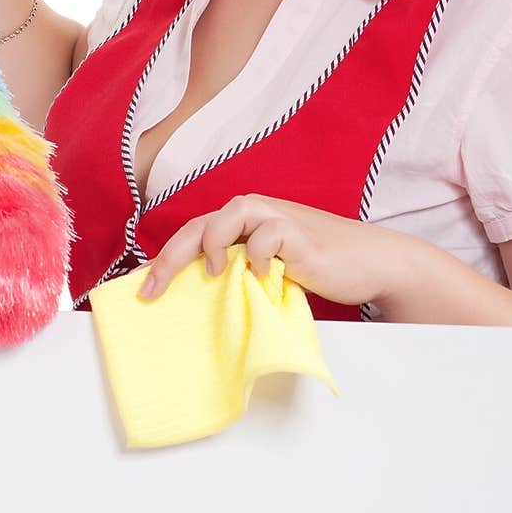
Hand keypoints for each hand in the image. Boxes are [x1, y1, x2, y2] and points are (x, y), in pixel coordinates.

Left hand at [137, 193, 418, 308]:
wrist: (368, 261)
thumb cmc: (318, 266)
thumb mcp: (270, 269)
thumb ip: (241, 271)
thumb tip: (200, 300)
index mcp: (244, 221)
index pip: (194, 233)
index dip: (165, 259)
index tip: (142, 292)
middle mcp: (256, 212)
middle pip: (202, 223)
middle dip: (171, 256)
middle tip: (151, 290)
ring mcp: (278, 218)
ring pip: (232, 212)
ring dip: (214, 242)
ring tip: (213, 272)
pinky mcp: (299, 233)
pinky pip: (269, 234)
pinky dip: (259, 253)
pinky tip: (263, 275)